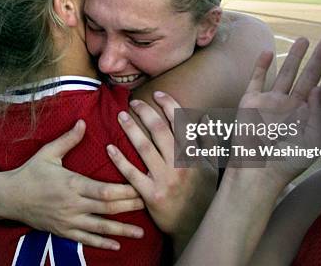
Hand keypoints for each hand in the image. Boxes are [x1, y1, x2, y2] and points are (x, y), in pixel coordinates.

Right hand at [0, 120, 145, 250]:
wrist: (8, 197)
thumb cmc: (30, 172)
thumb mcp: (48, 153)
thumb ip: (68, 139)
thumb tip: (83, 121)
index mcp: (72, 183)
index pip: (104, 190)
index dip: (125, 191)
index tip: (142, 187)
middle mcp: (72, 204)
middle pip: (107, 208)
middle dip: (130, 207)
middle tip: (150, 204)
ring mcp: (68, 220)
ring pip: (100, 227)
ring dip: (122, 230)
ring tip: (141, 233)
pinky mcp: (63, 231)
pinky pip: (86, 239)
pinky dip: (102, 243)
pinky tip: (117, 246)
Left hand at [107, 92, 216, 252]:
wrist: (194, 227)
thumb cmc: (202, 195)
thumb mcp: (211, 168)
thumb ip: (207, 142)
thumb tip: (204, 117)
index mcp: (195, 156)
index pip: (182, 122)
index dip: (169, 104)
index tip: (158, 94)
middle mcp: (181, 166)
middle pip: (160, 131)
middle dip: (146, 112)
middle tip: (135, 103)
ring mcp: (165, 180)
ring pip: (144, 148)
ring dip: (131, 129)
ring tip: (121, 116)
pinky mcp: (150, 195)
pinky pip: (131, 174)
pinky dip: (120, 160)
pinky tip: (109, 148)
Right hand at [234, 37, 320, 186]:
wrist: (255, 170)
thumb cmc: (287, 161)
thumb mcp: (313, 140)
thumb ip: (318, 113)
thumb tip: (318, 87)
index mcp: (308, 118)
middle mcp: (291, 107)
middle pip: (308, 78)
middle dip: (318, 59)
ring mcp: (271, 103)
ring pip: (285, 74)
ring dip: (293, 57)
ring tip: (303, 39)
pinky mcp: (251, 102)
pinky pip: (256, 80)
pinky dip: (260, 66)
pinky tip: (266, 51)